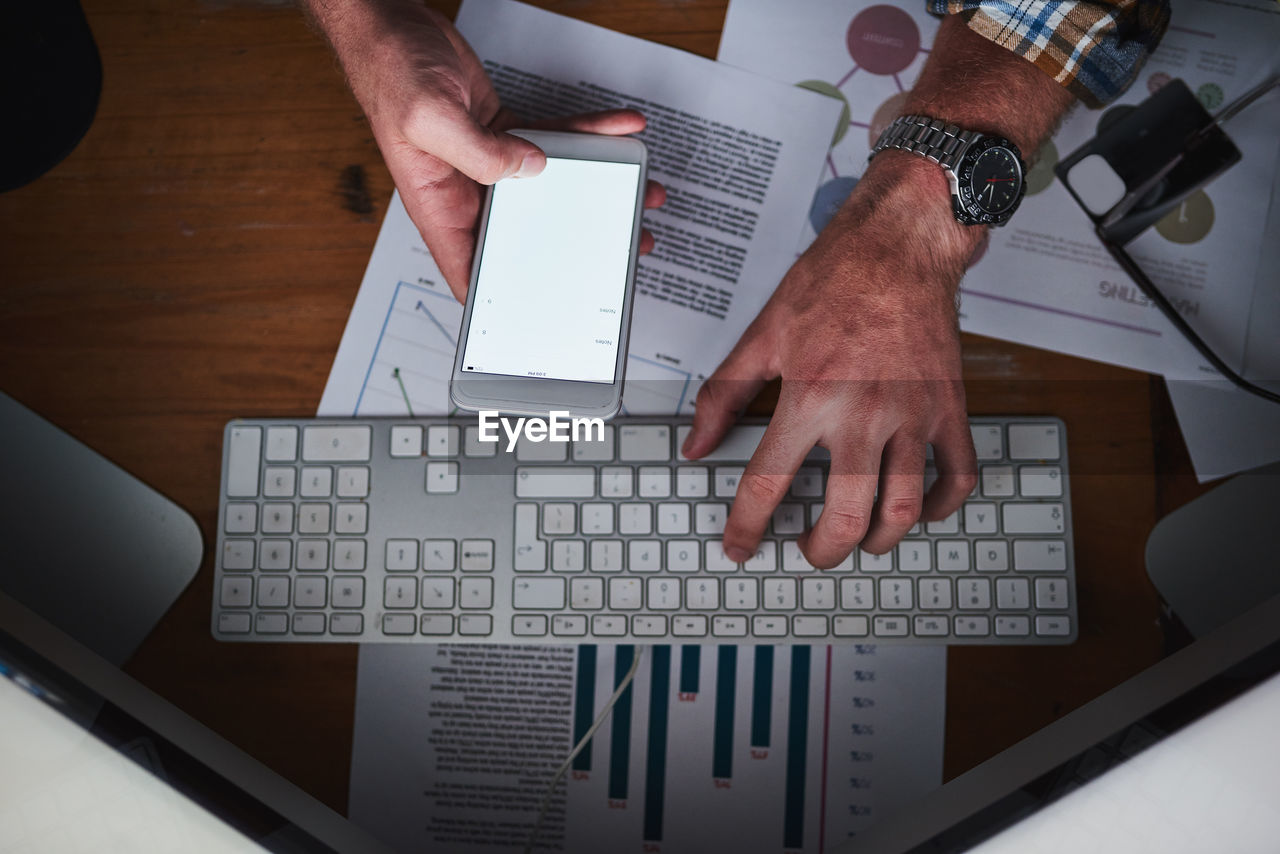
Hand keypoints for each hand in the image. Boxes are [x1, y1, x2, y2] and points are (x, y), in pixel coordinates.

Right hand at [309, 0, 663, 298]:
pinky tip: (619, 129)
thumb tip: (529, 169)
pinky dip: (589, 136)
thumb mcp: (429, 118)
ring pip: (552, 188)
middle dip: (575, 242)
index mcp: (440, 207)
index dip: (502, 301)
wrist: (393, 25)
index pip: (471, 271)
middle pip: (527, 234)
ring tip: (639, 191)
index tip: (541, 318)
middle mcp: (467, 193)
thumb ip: (479, 153)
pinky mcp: (506, 135)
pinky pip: (555, 141)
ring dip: (597, 188)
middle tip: (621, 247)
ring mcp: (490, 164)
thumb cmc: (389, 71)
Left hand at [681, 153, 979, 567]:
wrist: (900, 244)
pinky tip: (917, 510)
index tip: (739, 546)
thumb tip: (696, 444)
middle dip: (820, 551)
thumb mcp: (764, 334)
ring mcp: (912, 416)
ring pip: (902, 510)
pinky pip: (956, 477)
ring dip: (877, 541)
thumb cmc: (834, 281)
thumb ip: (725, 395)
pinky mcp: (948, 409)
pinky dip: (939, 508)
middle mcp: (862, 414)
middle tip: (807, 549)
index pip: (767, 485)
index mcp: (809, 397)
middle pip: (843, 516)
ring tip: (858, 539)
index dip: (746, 528)